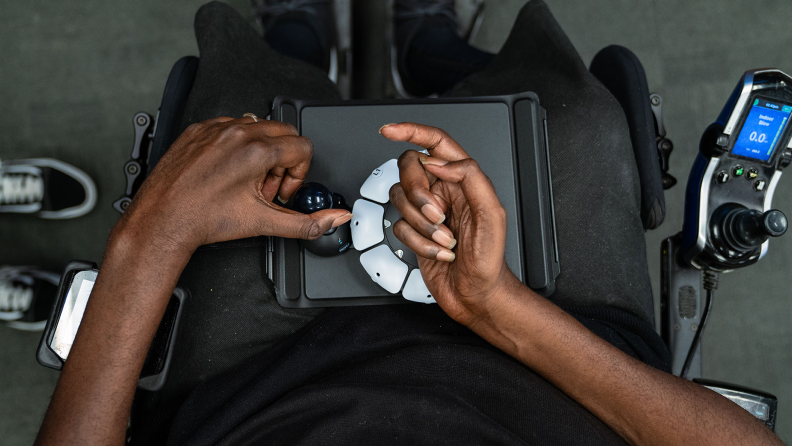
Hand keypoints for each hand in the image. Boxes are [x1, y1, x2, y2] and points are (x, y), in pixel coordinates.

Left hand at [117, 116, 351, 251]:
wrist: (162, 220)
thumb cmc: (203, 219)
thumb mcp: (263, 223)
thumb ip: (306, 222)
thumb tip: (333, 218)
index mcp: (257, 150)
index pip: (303, 147)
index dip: (298, 174)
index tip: (280, 191)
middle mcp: (237, 133)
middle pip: (284, 133)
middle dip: (281, 162)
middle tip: (264, 187)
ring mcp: (216, 128)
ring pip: (258, 128)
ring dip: (260, 153)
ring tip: (244, 181)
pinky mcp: (198, 130)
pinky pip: (230, 127)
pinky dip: (235, 146)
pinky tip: (225, 171)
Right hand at [381, 123, 520, 325]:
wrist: (477, 294)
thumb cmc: (490, 259)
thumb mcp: (491, 213)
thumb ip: (470, 177)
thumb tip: (439, 161)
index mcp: (463, 180)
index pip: (435, 143)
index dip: (411, 131)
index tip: (389, 130)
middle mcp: (443, 191)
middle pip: (409, 169)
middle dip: (418, 194)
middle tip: (438, 215)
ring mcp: (426, 211)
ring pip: (400, 198)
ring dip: (422, 224)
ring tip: (445, 239)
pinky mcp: (414, 232)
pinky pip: (399, 226)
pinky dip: (419, 243)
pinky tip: (439, 251)